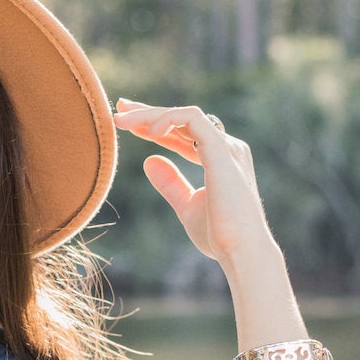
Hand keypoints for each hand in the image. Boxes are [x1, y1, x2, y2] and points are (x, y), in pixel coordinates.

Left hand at [113, 98, 275, 267]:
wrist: (239, 251)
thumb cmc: (219, 235)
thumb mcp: (187, 206)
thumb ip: (170, 183)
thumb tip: (149, 161)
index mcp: (220, 159)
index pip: (183, 133)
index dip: (155, 125)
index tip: (127, 122)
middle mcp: (226, 148)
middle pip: (183, 120)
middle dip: (150, 112)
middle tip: (120, 108)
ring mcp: (226, 147)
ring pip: (186, 115)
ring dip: (152, 114)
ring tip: (123, 121)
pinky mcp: (222, 150)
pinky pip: (194, 120)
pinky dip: (169, 119)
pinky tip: (150, 131)